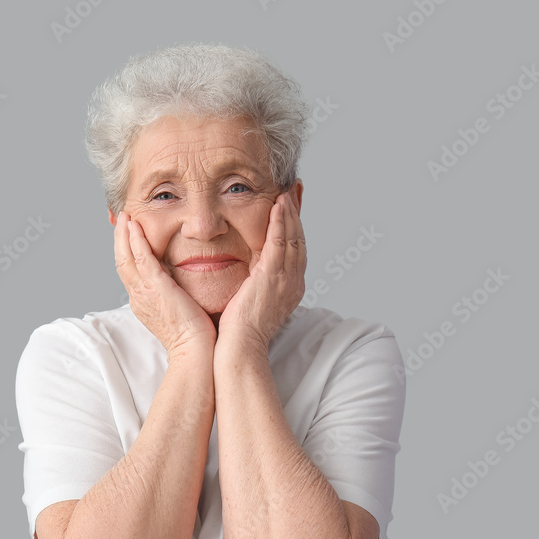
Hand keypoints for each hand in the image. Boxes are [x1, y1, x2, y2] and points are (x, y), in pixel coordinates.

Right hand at [114, 212, 216, 353]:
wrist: (195, 350)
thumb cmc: (194, 336)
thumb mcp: (180, 311)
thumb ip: (178, 296)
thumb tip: (185, 288)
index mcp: (143, 302)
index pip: (130, 273)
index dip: (127, 253)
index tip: (129, 237)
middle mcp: (138, 296)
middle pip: (121, 262)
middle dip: (120, 240)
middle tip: (122, 221)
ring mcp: (144, 292)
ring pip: (126, 257)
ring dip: (124, 235)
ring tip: (125, 217)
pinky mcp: (155, 287)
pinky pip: (140, 258)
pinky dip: (135, 240)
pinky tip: (135, 226)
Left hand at [216, 191, 305, 349]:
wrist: (241, 348)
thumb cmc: (240, 332)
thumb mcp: (252, 302)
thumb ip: (254, 284)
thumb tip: (248, 274)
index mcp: (290, 287)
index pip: (295, 249)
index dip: (295, 226)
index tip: (292, 206)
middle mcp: (294, 281)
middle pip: (299, 239)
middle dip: (297, 213)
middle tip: (296, 190)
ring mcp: (286, 278)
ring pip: (292, 237)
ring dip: (290, 212)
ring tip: (287, 190)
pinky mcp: (272, 276)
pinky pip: (279, 242)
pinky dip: (280, 222)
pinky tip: (278, 205)